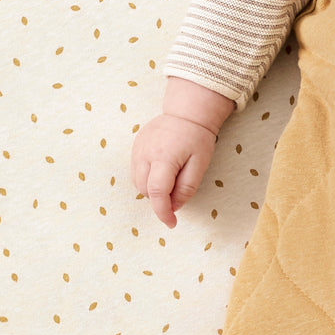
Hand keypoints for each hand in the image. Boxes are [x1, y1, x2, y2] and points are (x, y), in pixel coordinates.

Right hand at [131, 78, 234, 226]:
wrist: (187, 112)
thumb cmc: (197, 137)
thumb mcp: (200, 164)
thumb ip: (187, 187)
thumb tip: (174, 207)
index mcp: (163, 158)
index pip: (157, 193)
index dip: (163, 212)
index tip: (172, 223)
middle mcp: (145, 154)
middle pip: (145, 190)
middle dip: (160, 198)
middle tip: (178, 189)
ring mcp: (137, 149)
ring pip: (138, 183)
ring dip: (151, 188)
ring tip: (171, 176)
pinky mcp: (135, 146)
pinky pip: (136, 171)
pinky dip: (146, 178)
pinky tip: (161, 169)